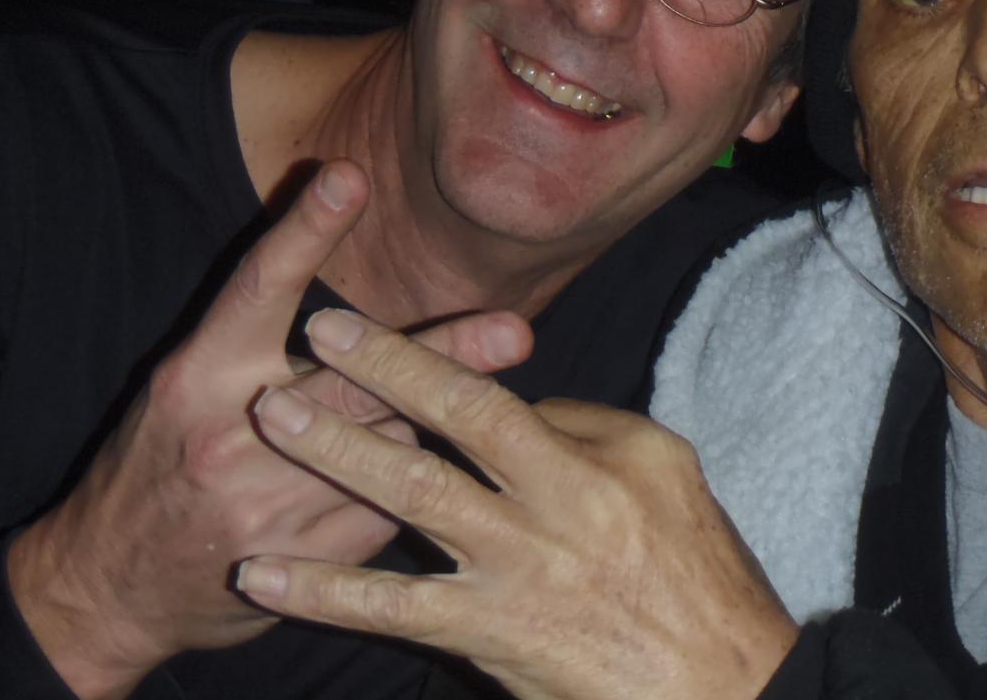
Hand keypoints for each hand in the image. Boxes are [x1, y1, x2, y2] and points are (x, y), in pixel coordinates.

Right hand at [5, 163, 533, 698]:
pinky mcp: (302, 565)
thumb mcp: (188, 383)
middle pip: (353, 383)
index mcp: (199, 375)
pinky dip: (412, 487)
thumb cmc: (162, 459)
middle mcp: (232, 436)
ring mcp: (267, 507)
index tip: (349, 177)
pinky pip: (383, 512)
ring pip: (385, 452)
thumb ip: (256, 331)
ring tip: (504, 400)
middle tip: (513, 332)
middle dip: (439, 357)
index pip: (260, 288)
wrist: (109, 587)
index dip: (305, 229)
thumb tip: (343, 280)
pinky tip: (435, 479)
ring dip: (440, 425)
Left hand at [237, 309, 798, 699]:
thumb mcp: (664, 470)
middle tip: (305, 342)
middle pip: (446, 432)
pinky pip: (393, 609)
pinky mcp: (488, 637)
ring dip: (334, 459)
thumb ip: (585, 429)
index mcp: (591, 463)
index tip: (352, 323)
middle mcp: (550, 510)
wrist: (719, 681)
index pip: (489, 397)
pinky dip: (324, 591)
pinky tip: (267, 576)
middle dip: (369, 382)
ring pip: (411, 504)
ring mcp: (514, 575)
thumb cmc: (695, 569)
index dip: (416, 357)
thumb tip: (520, 405)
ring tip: (271, 423)